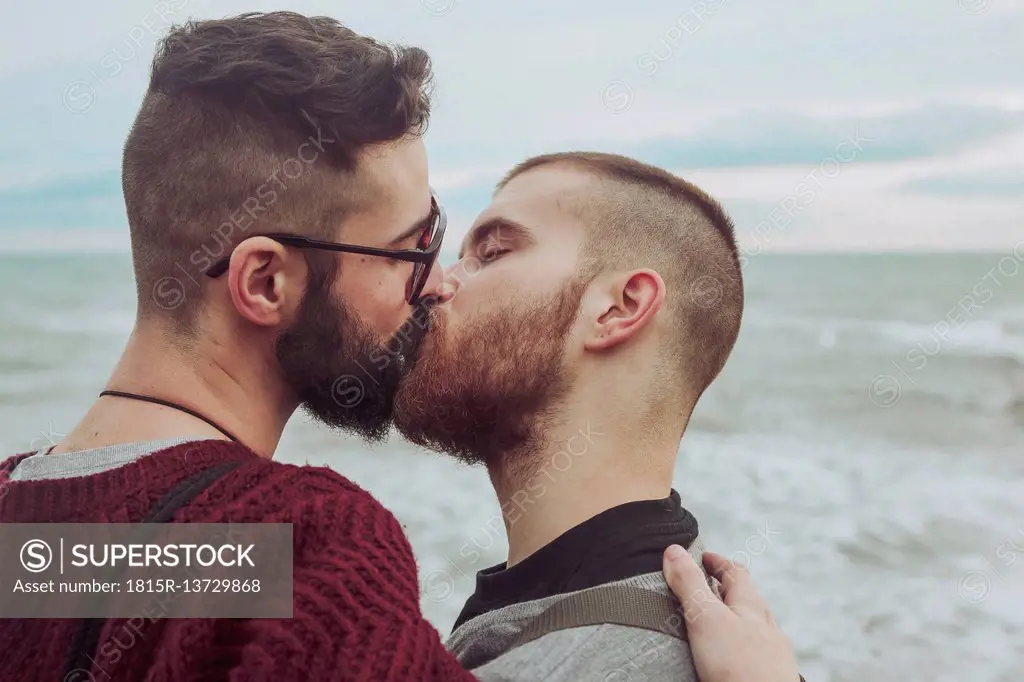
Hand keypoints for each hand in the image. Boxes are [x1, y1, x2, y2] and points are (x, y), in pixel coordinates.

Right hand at [662, 545, 801, 681]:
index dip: (717, 561)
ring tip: (713, 624)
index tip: (702, 557)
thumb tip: (675, 551)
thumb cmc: (742, 666)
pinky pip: (752, 653)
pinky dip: (737, 647)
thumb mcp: (706, 617)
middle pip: (746, 599)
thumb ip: (690, 584)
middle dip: (725, 590)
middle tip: (704, 587)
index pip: (736, 571)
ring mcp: (770, 653)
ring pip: (750, 628)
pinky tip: (729, 659)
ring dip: (732, 620)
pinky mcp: (767, 676)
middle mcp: (765, 626)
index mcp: (751, 605)